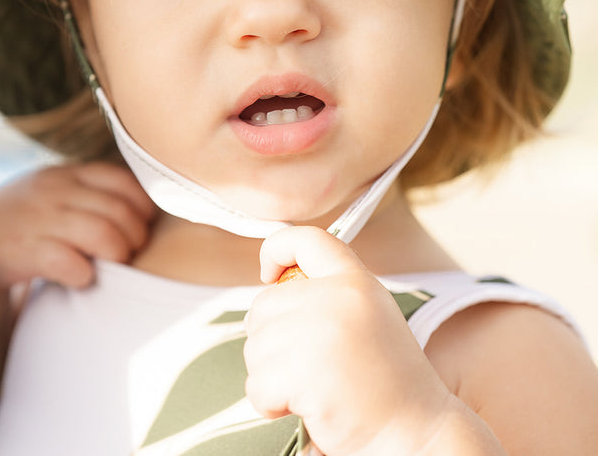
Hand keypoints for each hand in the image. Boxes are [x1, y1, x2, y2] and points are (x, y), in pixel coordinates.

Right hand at [0, 162, 155, 292]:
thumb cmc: (29, 216)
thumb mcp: (57, 189)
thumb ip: (95, 190)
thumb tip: (150, 206)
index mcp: (69, 173)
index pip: (124, 182)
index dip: (143, 207)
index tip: (142, 225)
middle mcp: (56, 190)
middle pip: (120, 212)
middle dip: (135, 238)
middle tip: (131, 252)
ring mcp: (40, 219)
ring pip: (102, 234)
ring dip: (117, 255)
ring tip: (113, 265)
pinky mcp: (23, 251)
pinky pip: (69, 262)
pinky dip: (84, 275)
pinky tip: (81, 278)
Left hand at [244, 226, 455, 455]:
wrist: (416, 433)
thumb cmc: (387, 380)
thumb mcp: (367, 314)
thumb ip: (329, 293)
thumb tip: (272, 285)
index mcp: (355, 280)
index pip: (306, 239)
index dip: (276, 249)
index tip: (267, 273)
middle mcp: (338, 298)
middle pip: (264, 303)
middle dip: (270, 339)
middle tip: (304, 365)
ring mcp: (321, 333)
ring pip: (255, 347)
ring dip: (271, 376)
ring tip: (311, 387)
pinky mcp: (306, 374)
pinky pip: (257, 385)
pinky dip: (270, 403)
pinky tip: (304, 407)